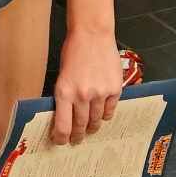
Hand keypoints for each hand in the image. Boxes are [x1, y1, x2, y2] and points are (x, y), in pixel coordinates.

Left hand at [52, 31, 123, 145]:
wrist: (92, 34)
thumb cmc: (73, 52)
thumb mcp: (62, 75)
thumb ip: (64, 96)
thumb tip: (65, 118)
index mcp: (64, 92)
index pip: (63, 126)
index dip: (62, 139)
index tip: (61, 142)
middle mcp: (82, 95)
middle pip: (80, 126)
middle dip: (78, 136)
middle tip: (77, 139)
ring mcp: (100, 93)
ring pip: (96, 120)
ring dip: (92, 127)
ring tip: (90, 128)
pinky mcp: (114, 89)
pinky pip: (110, 111)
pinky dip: (105, 114)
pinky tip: (102, 114)